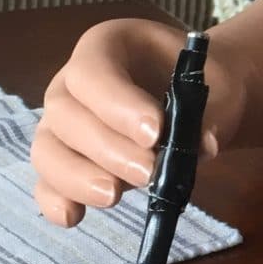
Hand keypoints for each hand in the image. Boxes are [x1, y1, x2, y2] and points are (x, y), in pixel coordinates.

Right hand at [31, 18, 247, 227]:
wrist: (200, 97)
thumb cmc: (200, 82)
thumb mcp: (216, 84)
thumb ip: (212, 111)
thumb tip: (204, 146)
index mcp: (106, 46)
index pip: (93, 70)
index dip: (117, 103)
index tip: (154, 133)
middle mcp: (72, 82)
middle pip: (66, 114)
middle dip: (107, 148)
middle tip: (148, 172)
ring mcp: (61, 123)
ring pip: (48, 150)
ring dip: (77, 177)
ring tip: (114, 196)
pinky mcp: (64, 161)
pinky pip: (46, 182)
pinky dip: (54, 200)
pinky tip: (73, 217)